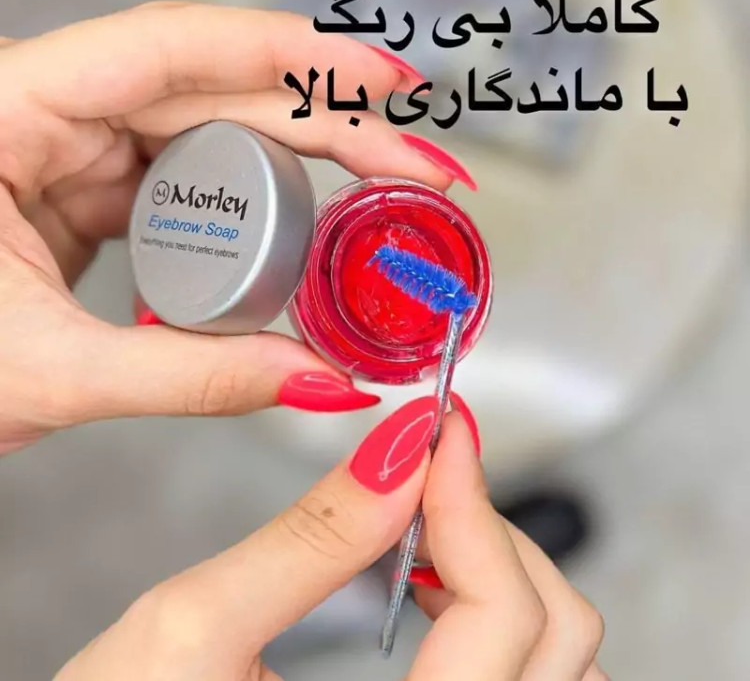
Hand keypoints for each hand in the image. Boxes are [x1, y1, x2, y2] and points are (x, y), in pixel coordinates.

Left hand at [0, 2, 468, 452]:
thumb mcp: (48, 370)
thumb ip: (191, 379)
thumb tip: (320, 383)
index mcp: (13, 112)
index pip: (175, 49)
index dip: (294, 55)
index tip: (385, 81)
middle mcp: (54, 115)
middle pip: (220, 94)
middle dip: (333, 127)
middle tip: (417, 168)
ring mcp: (79, 154)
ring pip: (217, 138)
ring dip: (306, 168)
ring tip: (383, 199)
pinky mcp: (98, 194)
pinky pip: (196, 185)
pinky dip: (259, 209)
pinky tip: (306, 231)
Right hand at [55, 398, 605, 679]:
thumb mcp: (190, 630)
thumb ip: (308, 538)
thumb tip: (397, 448)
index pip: (502, 617)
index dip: (475, 503)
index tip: (442, 431)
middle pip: (557, 638)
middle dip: (490, 532)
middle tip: (423, 477)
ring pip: (563, 665)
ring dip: (506, 574)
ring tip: (427, 533)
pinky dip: (505, 617)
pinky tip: (438, 590)